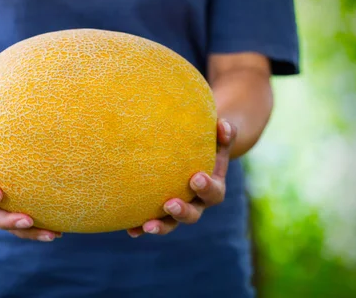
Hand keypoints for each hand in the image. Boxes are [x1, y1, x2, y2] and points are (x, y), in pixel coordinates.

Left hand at [127, 119, 236, 237]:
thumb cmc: (207, 142)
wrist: (195, 153)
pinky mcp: (159, 211)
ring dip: (161, 226)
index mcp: (213, 187)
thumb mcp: (219, 137)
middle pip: (193, 214)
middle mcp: (196, 203)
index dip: (206, 188)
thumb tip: (223, 126)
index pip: (213, 192)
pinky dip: (140, 228)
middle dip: (182, 211)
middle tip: (170, 204)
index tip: (196, 178)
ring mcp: (178, 209)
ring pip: (171, 223)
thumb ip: (225, 131)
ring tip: (148, 226)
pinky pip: (150, 222)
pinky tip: (130, 230)